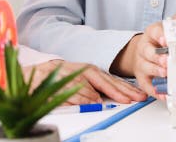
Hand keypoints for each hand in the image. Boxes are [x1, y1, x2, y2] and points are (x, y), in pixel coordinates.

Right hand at [24, 61, 145, 104]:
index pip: (112, 81)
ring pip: (87, 87)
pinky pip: (69, 92)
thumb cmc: (63, 76)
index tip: (136, 96)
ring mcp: (70, 76)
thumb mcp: (84, 79)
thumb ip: (98, 87)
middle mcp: (83, 72)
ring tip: (108, 103)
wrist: (39, 72)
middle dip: (118, 92)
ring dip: (97, 96)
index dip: (125, 89)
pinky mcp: (56, 83)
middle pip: (104, 82)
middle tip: (130, 100)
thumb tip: (114, 96)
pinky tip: (86, 102)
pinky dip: (79, 98)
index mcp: (91, 71)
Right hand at [111, 22, 166, 98]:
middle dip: (157, 56)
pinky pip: (147, 85)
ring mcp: (141, 63)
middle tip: (167, 60)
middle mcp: (143, 48)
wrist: (143, 52)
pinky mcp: (142, 78)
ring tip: (165, 74)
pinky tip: (164, 94)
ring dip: (156, 71)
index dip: (160, 35)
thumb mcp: (166, 28)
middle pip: (147, 51)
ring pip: (146, 67)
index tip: (165, 39)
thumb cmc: (157, 41)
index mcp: (151, 34)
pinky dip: (155, 91)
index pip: (154, 32)